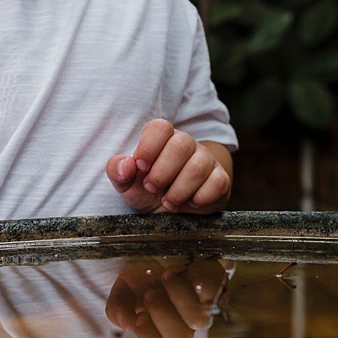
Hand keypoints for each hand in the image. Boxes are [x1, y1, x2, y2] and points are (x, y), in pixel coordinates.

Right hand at [104, 257, 226, 337]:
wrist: (161, 243)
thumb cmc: (141, 271)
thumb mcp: (122, 287)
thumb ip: (118, 307)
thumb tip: (125, 324)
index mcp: (159, 328)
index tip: (139, 316)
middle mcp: (182, 322)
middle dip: (162, 315)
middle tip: (150, 292)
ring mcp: (201, 307)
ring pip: (199, 321)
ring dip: (179, 298)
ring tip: (166, 275)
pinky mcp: (217, 288)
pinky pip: (214, 294)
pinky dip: (197, 282)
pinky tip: (184, 269)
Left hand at [107, 119, 231, 213]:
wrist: (172, 210)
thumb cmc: (147, 189)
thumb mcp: (126, 183)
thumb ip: (117, 170)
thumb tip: (125, 164)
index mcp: (162, 139)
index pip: (160, 128)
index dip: (149, 146)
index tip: (140, 166)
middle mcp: (186, 144)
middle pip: (181, 145)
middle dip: (162, 172)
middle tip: (151, 188)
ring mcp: (206, 160)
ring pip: (198, 166)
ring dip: (179, 190)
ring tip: (167, 202)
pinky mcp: (220, 179)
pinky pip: (217, 183)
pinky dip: (200, 198)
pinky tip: (189, 204)